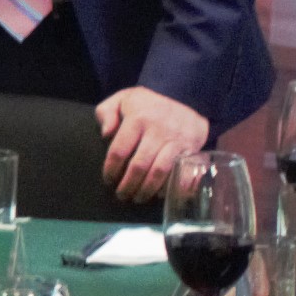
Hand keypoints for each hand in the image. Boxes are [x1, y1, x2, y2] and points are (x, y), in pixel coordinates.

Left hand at [92, 85, 207, 200]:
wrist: (186, 97)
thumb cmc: (147, 104)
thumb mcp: (123, 99)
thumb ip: (106, 112)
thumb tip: (105, 134)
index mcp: (137, 119)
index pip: (119, 151)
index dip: (111, 170)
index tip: (108, 180)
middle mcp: (157, 130)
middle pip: (139, 166)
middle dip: (128, 185)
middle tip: (121, 195)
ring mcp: (176, 141)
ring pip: (160, 172)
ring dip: (146, 190)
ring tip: (137, 198)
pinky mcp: (190, 149)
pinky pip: (180, 173)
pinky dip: (169, 187)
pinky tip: (158, 195)